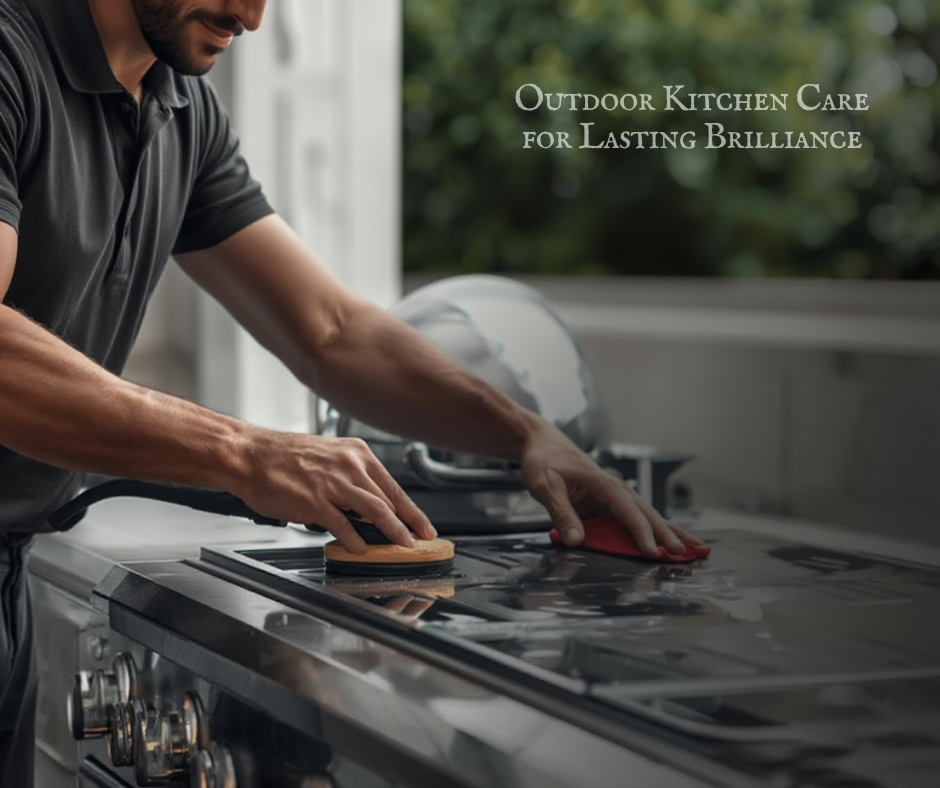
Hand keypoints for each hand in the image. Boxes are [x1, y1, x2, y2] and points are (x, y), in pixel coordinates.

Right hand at [234, 429, 435, 553]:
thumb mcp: (328, 458)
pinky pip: (344, 525)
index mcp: (356, 454)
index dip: (413, 511)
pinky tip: (361, 549)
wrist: (250, 455)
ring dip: (392, 533)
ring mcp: (334, 483)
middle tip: (417, 542)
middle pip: (389, 501)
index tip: (424, 527)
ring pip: (376, 511)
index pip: (394, 487)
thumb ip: (350, 480)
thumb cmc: (283, 458)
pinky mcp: (316, 501)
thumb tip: (368, 507)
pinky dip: (356, 540)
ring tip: (400, 547)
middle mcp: (350, 465)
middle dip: (407, 525)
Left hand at [519, 424, 704, 557]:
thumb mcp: (546, 486)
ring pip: (646, 516)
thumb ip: (562, 513)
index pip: (627, 511)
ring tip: (695, 548)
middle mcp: (614, 489)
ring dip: (670, 532)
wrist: (541, 443)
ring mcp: (613, 496)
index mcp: (602, 483)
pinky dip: (653, 531)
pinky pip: (633, 519)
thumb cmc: (544, 460)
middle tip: (688, 554)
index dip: (641, 532)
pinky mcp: (607, 503)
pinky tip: (667, 541)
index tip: (653, 551)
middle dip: (669, 534)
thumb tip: (576, 540)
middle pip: (647, 514)